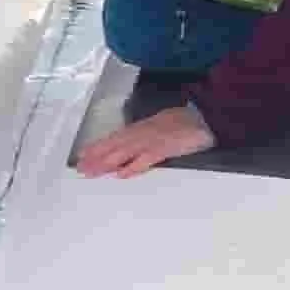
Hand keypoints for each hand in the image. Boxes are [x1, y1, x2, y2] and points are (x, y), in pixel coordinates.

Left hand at [75, 102, 216, 179]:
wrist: (209, 115)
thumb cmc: (189, 122)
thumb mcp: (165, 126)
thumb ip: (149, 135)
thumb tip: (136, 149)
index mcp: (144, 126)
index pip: (117, 137)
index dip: (100, 146)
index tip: (84, 154)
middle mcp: (145, 131)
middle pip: (116, 144)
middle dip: (97, 156)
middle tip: (80, 167)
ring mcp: (155, 138)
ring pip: (125, 151)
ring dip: (108, 162)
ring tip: (92, 171)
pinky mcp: (167, 147)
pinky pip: (148, 158)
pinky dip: (134, 166)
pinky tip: (122, 174)